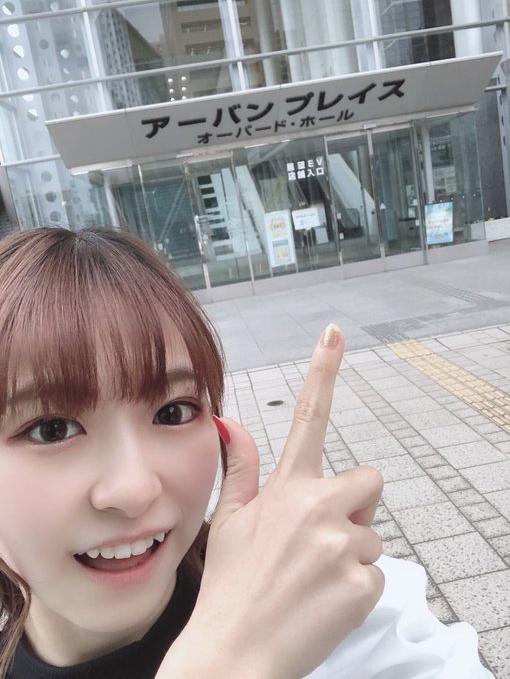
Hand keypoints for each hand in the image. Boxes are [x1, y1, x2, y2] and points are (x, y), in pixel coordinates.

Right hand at [158, 326, 383, 678]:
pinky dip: (357, 587)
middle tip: (322, 538)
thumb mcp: (227, 521)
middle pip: (369, 480)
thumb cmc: (231, 585)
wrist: (236, 651)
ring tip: (315, 578)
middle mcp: (318, 506)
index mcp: (286, 487)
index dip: (322, 371)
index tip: (334, 332)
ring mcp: (343, 544)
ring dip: (352, 552)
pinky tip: (324, 601)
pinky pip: (376, 573)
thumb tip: (229, 421)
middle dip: (355, 503)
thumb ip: (240, 467)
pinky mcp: (364, 582)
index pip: (308, 417)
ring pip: (373, 533)